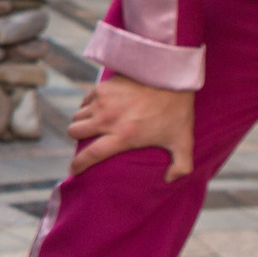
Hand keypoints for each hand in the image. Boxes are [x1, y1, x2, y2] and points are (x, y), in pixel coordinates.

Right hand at [68, 76, 195, 179]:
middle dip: (78, 137)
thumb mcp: (183, 141)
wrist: (171, 77)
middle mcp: (107, 120)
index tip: (73, 171)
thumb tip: (169, 179)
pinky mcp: (102, 87)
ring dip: (83, 122)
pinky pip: (85, 100)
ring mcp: (102, 102)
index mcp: (123, 137)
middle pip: (74, 132)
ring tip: (94, 123)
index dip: (79, 164)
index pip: (91, 154)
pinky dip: (88, 106)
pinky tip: (100, 108)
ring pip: (77, 116)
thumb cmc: (177, 110)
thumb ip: (182, 166)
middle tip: (88, 138)